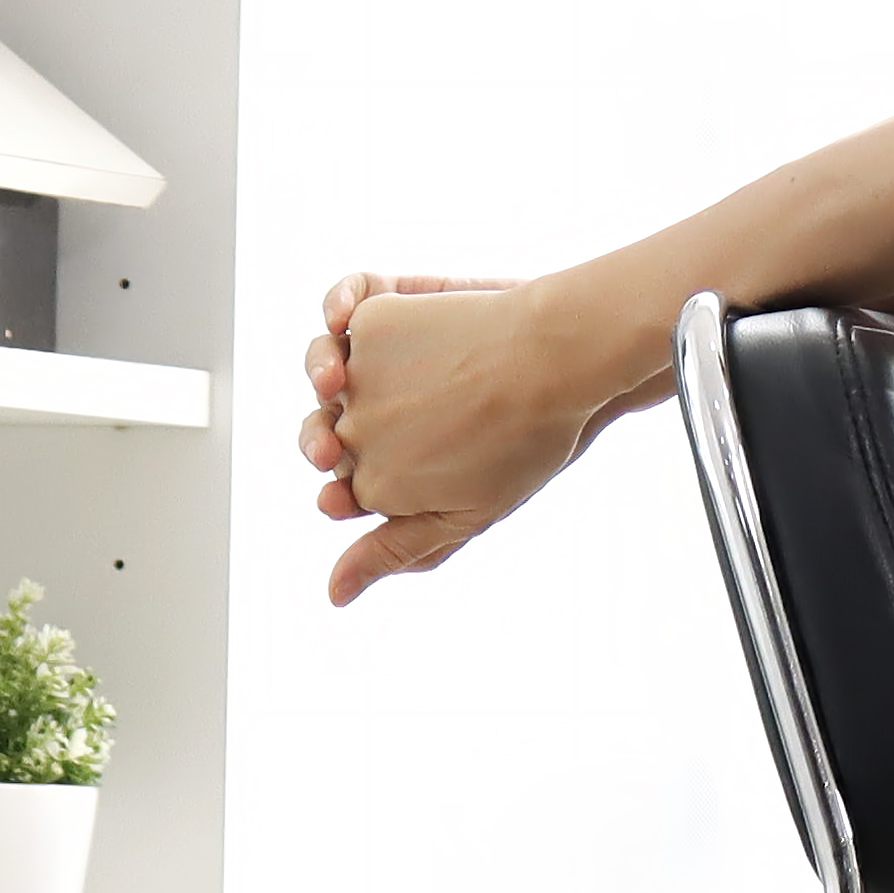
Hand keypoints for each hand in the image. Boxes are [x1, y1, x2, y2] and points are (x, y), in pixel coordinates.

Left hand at [304, 272, 599, 602]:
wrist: (576, 360)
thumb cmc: (531, 437)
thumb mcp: (468, 507)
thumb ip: (399, 548)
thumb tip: (333, 597)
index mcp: (390, 459)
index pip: (338, 477)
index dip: (333, 486)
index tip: (336, 496)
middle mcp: (375, 404)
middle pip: (320, 420)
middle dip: (317, 436)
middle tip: (327, 448)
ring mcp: (379, 351)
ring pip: (323, 360)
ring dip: (319, 370)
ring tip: (332, 379)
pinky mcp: (392, 301)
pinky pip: (347, 296)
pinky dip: (338, 304)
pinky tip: (344, 318)